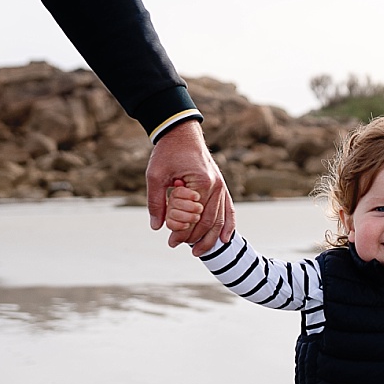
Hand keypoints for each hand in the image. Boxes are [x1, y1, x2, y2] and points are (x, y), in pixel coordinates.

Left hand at [146, 119, 234, 254]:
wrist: (181, 132)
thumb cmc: (168, 152)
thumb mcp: (155, 175)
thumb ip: (156, 202)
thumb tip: (157, 227)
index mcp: (201, 182)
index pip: (194, 218)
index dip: (182, 233)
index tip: (170, 241)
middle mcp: (216, 185)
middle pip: (208, 221)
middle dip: (193, 238)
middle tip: (176, 245)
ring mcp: (221, 185)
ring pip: (219, 218)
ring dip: (210, 237)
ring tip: (198, 251)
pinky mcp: (221, 184)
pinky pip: (228, 208)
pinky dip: (228, 224)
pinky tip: (224, 238)